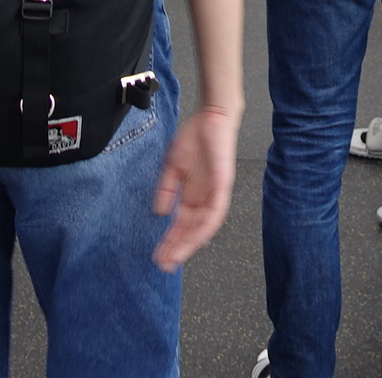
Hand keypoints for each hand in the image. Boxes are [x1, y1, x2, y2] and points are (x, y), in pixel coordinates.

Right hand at [151, 101, 240, 270]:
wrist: (212, 116)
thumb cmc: (195, 138)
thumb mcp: (172, 167)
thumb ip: (166, 190)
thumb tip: (158, 212)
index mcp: (192, 196)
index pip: (181, 225)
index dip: (170, 241)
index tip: (158, 256)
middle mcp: (204, 199)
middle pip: (191, 231)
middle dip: (178, 248)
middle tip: (165, 265)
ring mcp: (215, 194)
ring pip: (204, 227)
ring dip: (191, 243)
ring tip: (177, 256)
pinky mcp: (223, 185)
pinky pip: (216, 211)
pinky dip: (206, 225)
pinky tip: (198, 237)